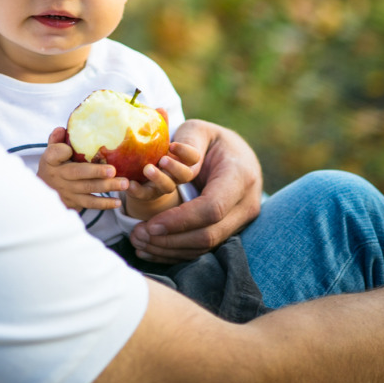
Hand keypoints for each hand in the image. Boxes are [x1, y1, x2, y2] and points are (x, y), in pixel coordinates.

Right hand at [37, 127, 128, 210]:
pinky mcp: (75, 202)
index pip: (53, 154)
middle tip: (113, 170)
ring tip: (124, 183)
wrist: (46, 188)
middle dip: (96, 172)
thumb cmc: (55, 163)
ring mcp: (67, 191)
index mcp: (51, 160)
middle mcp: (59, 176)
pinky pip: (90, 203)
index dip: (61, 151)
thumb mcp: (52, 149)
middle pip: (78, 173)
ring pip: (88, 189)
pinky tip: (118, 202)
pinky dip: (104, 204)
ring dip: (107, 187)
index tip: (69, 149)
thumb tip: (62, 129)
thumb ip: (57, 138)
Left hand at [129, 119, 262, 261]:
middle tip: (137, 235)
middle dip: (170, 239)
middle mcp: (246, 203)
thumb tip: (169, 164)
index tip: (151, 224)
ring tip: (138, 240)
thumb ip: (186, 144)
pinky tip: (150, 249)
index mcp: (240, 176)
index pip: (211, 207)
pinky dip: (175, 252)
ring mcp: (241, 221)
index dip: (180, 220)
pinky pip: (202, 249)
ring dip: (169, 248)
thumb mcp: (200, 130)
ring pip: (204, 247)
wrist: (238, 156)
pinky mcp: (230, 232)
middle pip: (208, 234)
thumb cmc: (213, 141)